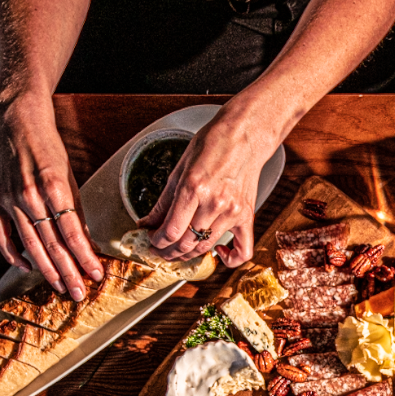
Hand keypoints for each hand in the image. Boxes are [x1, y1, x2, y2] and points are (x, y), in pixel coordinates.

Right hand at [0, 93, 103, 299]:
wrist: (18, 122)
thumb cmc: (48, 147)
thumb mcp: (70, 177)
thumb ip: (76, 211)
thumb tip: (86, 242)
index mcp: (53, 188)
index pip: (72, 233)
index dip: (85, 258)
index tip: (96, 275)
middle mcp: (30, 196)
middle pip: (52, 245)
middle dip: (68, 273)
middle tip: (79, 293)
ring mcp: (10, 201)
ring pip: (29, 246)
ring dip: (46, 271)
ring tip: (60, 287)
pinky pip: (2, 237)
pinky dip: (14, 256)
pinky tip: (27, 267)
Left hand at [141, 105, 266, 268]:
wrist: (245, 136)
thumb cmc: (212, 145)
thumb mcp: (180, 168)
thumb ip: (163, 201)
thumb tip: (147, 222)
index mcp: (193, 188)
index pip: (171, 231)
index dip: (157, 242)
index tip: (151, 241)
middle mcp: (214, 203)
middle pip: (186, 243)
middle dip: (168, 251)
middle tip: (160, 250)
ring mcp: (232, 212)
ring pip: (206, 248)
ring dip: (189, 254)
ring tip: (179, 251)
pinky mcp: (247, 216)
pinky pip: (243, 250)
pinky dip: (230, 259)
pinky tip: (218, 254)